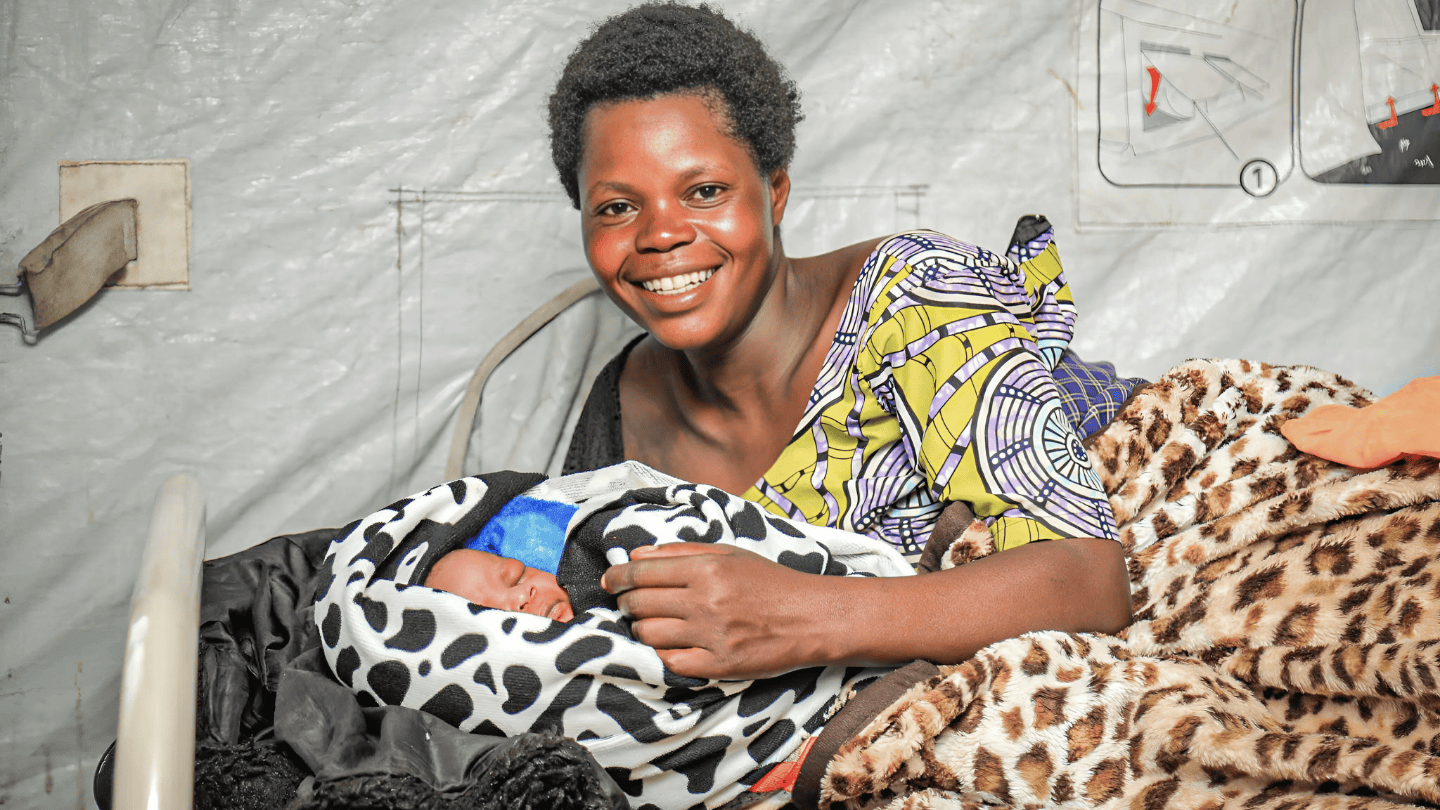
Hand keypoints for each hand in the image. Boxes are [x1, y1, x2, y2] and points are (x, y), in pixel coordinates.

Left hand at [602, 542, 830, 679]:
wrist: (811, 617)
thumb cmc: (769, 582)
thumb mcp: (729, 554)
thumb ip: (681, 552)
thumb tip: (636, 556)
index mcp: (706, 569)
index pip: (641, 573)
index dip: (617, 578)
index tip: (609, 582)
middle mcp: (705, 601)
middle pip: (639, 604)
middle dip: (627, 603)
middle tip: (631, 603)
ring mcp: (711, 636)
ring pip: (649, 634)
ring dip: (642, 629)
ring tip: (652, 623)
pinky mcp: (718, 666)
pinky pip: (671, 663)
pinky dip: (665, 654)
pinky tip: (674, 644)